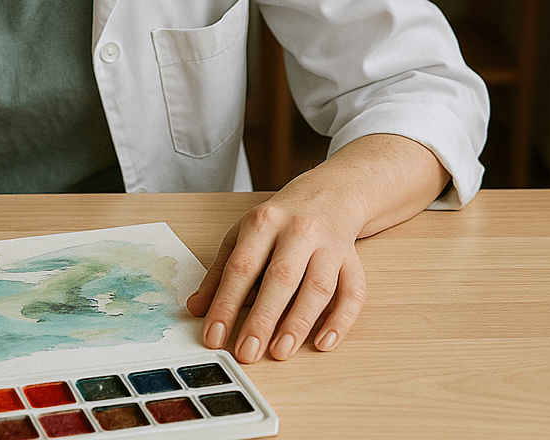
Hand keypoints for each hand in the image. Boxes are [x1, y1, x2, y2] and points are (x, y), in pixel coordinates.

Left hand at [185, 193, 366, 362]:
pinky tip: (324, 342)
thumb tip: (197, 308)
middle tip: (247, 351)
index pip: (242, 266)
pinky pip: (352, 293)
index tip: (214, 334)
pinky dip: (340, 320)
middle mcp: (298, 230)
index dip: (226, 303)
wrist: (324, 197)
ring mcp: (329, 245)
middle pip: (281, 276)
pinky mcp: (352, 261)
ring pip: (318, 287)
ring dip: (299, 323)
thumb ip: (219, 273)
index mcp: (264, 222)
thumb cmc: (278, 224)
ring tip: (280, 351)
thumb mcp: (242, 237)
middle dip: (263, 318)